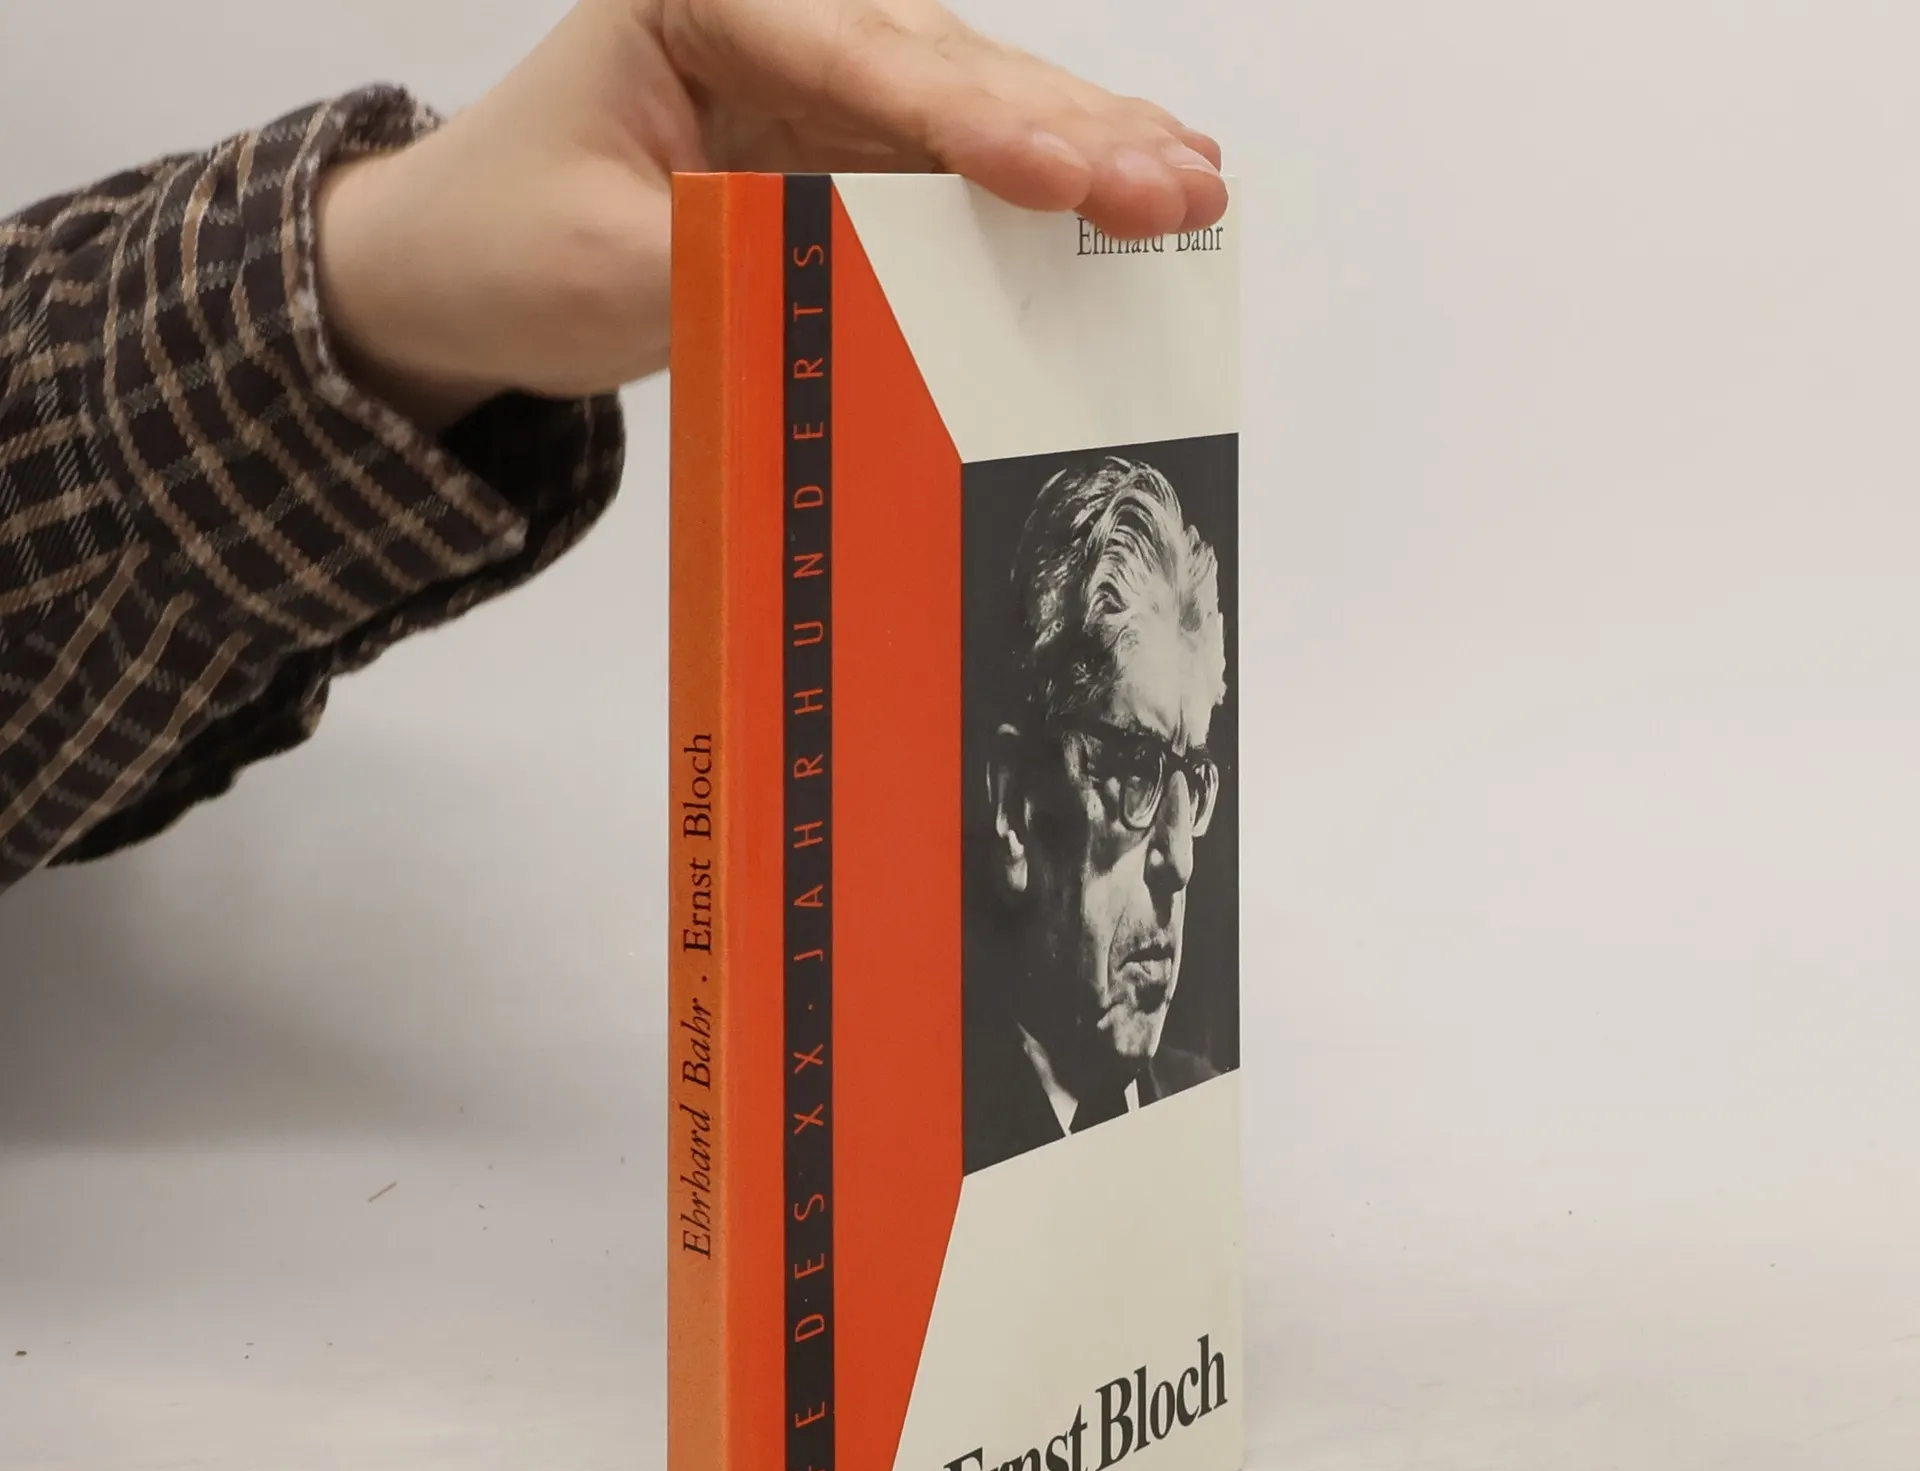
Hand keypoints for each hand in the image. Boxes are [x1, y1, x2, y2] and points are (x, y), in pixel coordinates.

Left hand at [315, 0, 1226, 429]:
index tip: (1060, 177)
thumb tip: (877, 292)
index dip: (969, 124)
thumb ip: (741, 264)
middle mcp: (778, 14)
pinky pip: (958, 160)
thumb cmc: (506, 244)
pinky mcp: (843, 141)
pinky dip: (1046, 184)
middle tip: (1176, 185)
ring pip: (974, 105)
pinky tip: (1135, 187)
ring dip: (1087, 151)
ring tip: (1192, 188)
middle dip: (1067, 134)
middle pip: (943, 68)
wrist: (462, 268)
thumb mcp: (607, 266)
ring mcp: (819, 76)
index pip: (853, 59)